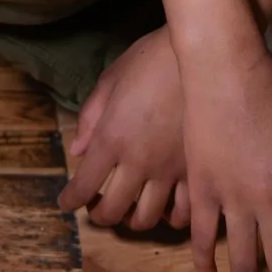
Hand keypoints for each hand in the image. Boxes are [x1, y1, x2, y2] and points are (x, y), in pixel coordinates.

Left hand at [57, 27, 189, 229]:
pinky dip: (171, 216)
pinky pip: (183, 210)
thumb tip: (78, 151)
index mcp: (111, 139)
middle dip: (99, 215)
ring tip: (134, 207)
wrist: (203, 53)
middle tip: (99, 206)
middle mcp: (138, 162)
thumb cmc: (152, 57)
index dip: (69, 201)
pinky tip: (168, 205)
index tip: (67, 201)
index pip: (82, 187)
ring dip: (133, 219)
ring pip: (147, 218)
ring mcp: (170, 169)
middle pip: (112, 212)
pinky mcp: (198, 169)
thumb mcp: (111, 78)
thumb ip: (91, 117)